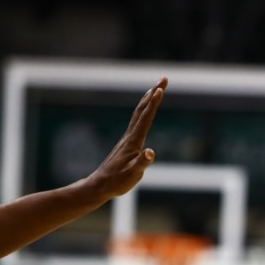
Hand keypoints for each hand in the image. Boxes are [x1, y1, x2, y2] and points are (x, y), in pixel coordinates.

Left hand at [85, 76, 166, 198]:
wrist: (100, 185)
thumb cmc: (117, 182)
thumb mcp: (133, 174)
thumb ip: (142, 163)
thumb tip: (150, 152)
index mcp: (133, 141)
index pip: (146, 118)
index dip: (154, 103)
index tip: (161, 88)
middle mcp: (130, 136)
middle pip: (142, 109)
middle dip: (153, 93)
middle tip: (164, 79)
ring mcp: (127, 139)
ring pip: (139, 114)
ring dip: (148, 100)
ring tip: (156, 89)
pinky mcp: (127, 144)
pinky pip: (137, 122)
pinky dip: (144, 112)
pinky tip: (145, 114)